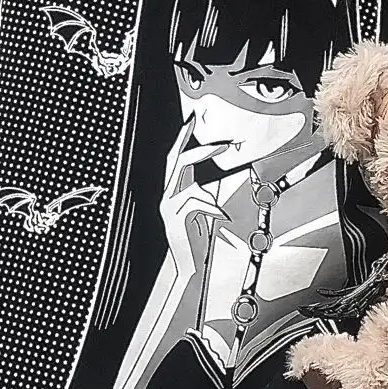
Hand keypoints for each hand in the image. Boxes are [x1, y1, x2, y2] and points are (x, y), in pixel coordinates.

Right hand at [159, 113, 229, 275]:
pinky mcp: (175, 220)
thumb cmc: (196, 240)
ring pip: (188, 185)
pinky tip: (220, 218)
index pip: (175, 158)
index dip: (182, 138)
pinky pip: (195, 203)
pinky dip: (212, 208)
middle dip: (192, 145)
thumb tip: (211, 178)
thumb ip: (202, 193)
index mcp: (173, 192)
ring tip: (219, 210)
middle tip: (206, 132)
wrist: (189, 266)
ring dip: (209, 194)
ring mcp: (168, 208)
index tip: (192, 121)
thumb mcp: (202, 211)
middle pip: (177, 162)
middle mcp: (167, 197)